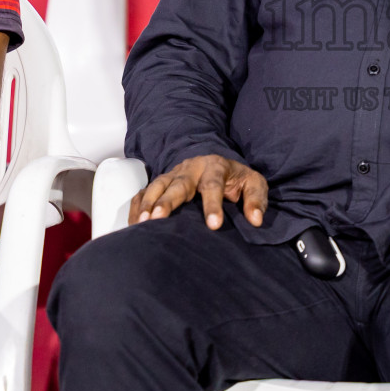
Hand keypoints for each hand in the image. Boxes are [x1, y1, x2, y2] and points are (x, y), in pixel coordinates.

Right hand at [130, 154, 268, 228]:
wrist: (218, 164)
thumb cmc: (236, 179)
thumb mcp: (253, 184)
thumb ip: (256, 199)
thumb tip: (256, 220)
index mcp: (215, 167)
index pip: (212, 186)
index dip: (212, 205)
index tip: (214, 225)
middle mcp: (191, 169)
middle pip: (177, 184)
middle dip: (167, 202)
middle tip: (158, 219)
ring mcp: (173, 175)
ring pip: (157, 186)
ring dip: (147, 204)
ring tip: (141, 222)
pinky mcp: (161, 183)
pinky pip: (144, 192)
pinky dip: (136, 206)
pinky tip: (133, 223)